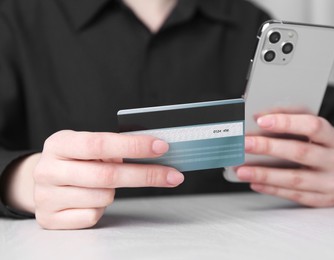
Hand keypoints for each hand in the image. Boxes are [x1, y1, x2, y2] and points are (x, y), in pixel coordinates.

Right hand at [30, 130, 183, 228]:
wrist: (43, 183)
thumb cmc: (75, 161)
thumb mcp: (87, 146)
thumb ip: (113, 146)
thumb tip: (155, 150)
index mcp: (59, 143)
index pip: (100, 143)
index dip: (133, 146)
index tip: (162, 147)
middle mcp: (48, 170)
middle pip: (107, 175)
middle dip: (145, 175)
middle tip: (173, 175)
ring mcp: (46, 196)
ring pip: (102, 197)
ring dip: (113, 192)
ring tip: (103, 184)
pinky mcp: (50, 219)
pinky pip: (92, 216)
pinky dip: (100, 208)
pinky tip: (90, 199)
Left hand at [236, 114, 333, 206]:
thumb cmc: (314, 146)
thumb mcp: (306, 129)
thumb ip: (285, 119)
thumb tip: (256, 116)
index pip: (313, 125)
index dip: (286, 122)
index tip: (260, 120)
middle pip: (301, 152)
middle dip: (268, 147)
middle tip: (244, 144)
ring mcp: (332, 183)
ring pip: (295, 179)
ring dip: (264, 174)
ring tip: (241, 170)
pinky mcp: (324, 200)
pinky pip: (293, 196)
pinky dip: (271, 189)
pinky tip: (254, 182)